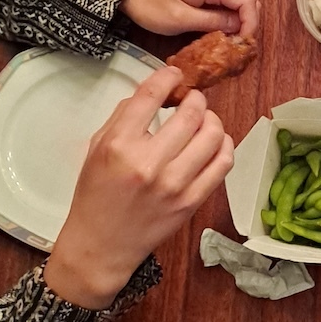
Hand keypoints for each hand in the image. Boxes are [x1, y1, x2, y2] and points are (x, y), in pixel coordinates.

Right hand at [44, 67, 233, 308]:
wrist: (101, 248)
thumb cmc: (96, 196)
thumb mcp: (96, 149)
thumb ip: (123, 117)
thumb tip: (155, 92)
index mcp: (119, 146)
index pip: (150, 95)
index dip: (167, 76)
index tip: (174, 74)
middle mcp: (148, 163)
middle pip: (190, 113)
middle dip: (195, 98)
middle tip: (191, 99)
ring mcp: (174, 184)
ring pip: (213, 134)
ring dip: (212, 119)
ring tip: (204, 119)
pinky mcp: (192, 201)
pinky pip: (223, 162)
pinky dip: (224, 145)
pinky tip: (216, 141)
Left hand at [120, 0, 258, 37]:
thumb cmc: (151, 5)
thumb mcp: (180, 19)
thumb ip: (213, 22)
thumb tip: (239, 29)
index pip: (247, 1)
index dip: (251, 24)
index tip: (244, 45)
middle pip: (248, 0)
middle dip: (248, 24)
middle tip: (238, 47)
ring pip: (240, 0)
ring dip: (240, 21)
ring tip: (231, 42)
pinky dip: (231, 15)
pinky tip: (222, 30)